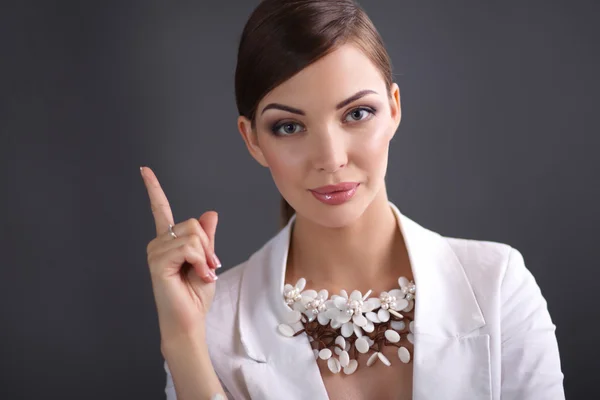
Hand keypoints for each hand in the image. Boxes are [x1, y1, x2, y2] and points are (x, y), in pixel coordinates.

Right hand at [141, 166, 220, 339]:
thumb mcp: (207, 260)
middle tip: (209, 266)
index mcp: (169, 242)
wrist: (189, 320)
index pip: (161, 210)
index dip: (153, 189)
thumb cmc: (195, 295)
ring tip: (202, 273)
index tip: (144, 170)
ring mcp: (155, 252)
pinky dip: (200, 261)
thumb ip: (206, 238)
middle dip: (208, 245)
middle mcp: (158, 244)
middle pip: (192, 223)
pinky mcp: (158, 262)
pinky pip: (189, 247)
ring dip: (205, 256)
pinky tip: (197, 275)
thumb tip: (210, 213)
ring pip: (192, 235)